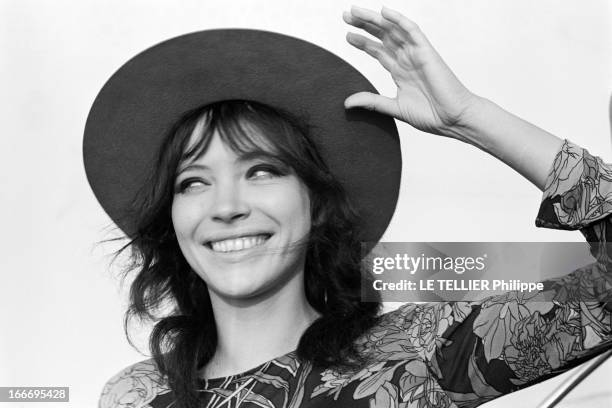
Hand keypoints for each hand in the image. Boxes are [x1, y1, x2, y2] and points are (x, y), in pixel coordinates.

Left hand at [343, 6, 479, 137]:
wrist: (453, 119)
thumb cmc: (431, 115)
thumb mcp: (394, 108)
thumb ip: (372, 102)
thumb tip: (346, 103)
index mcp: (400, 71)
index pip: (378, 51)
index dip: (363, 42)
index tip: (347, 36)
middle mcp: (407, 59)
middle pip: (382, 36)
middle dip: (364, 25)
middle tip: (346, 15)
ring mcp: (416, 54)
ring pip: (393, 30)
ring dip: (375, 19)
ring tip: (355, 11)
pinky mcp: (426, 52)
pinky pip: (412, 30)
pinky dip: (398, 20)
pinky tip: (384, 12)